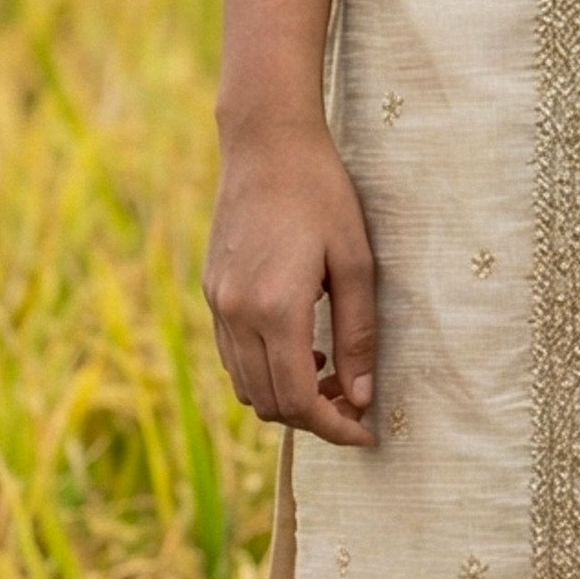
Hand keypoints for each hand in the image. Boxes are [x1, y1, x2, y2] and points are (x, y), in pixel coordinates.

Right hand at [204, 112, 378, 447]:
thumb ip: (359, 335)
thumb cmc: (322, 195)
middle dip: (314, 419)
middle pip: (270, 403)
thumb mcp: (357, 263)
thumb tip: (364, 396)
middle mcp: (236, 314)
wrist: (266, 145)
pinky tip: (301, 350)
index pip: (299, 400)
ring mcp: (217, 305)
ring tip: (332, 380)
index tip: (367, 434)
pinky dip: (265, 371)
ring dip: (287, 398)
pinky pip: (234, 357)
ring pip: (246, 386)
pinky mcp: (211, 293)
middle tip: (356, 407)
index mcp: (275, 309)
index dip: (335, 427)